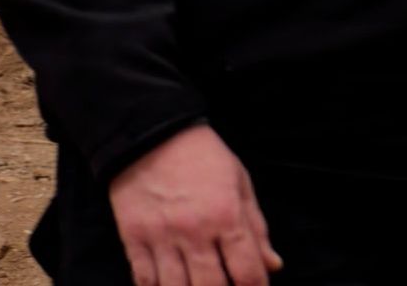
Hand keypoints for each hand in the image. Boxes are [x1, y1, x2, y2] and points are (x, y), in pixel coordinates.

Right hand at [108, 125, 281, 285]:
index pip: (246, 271)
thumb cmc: (204, 158)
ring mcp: (161, 237)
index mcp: (227, 215)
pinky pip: (143, 279)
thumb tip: (273, 265)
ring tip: (198, 285)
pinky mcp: (133, 238)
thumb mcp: (241, 184)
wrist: (151, 135)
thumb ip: (257, 229)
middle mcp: (194, 231)